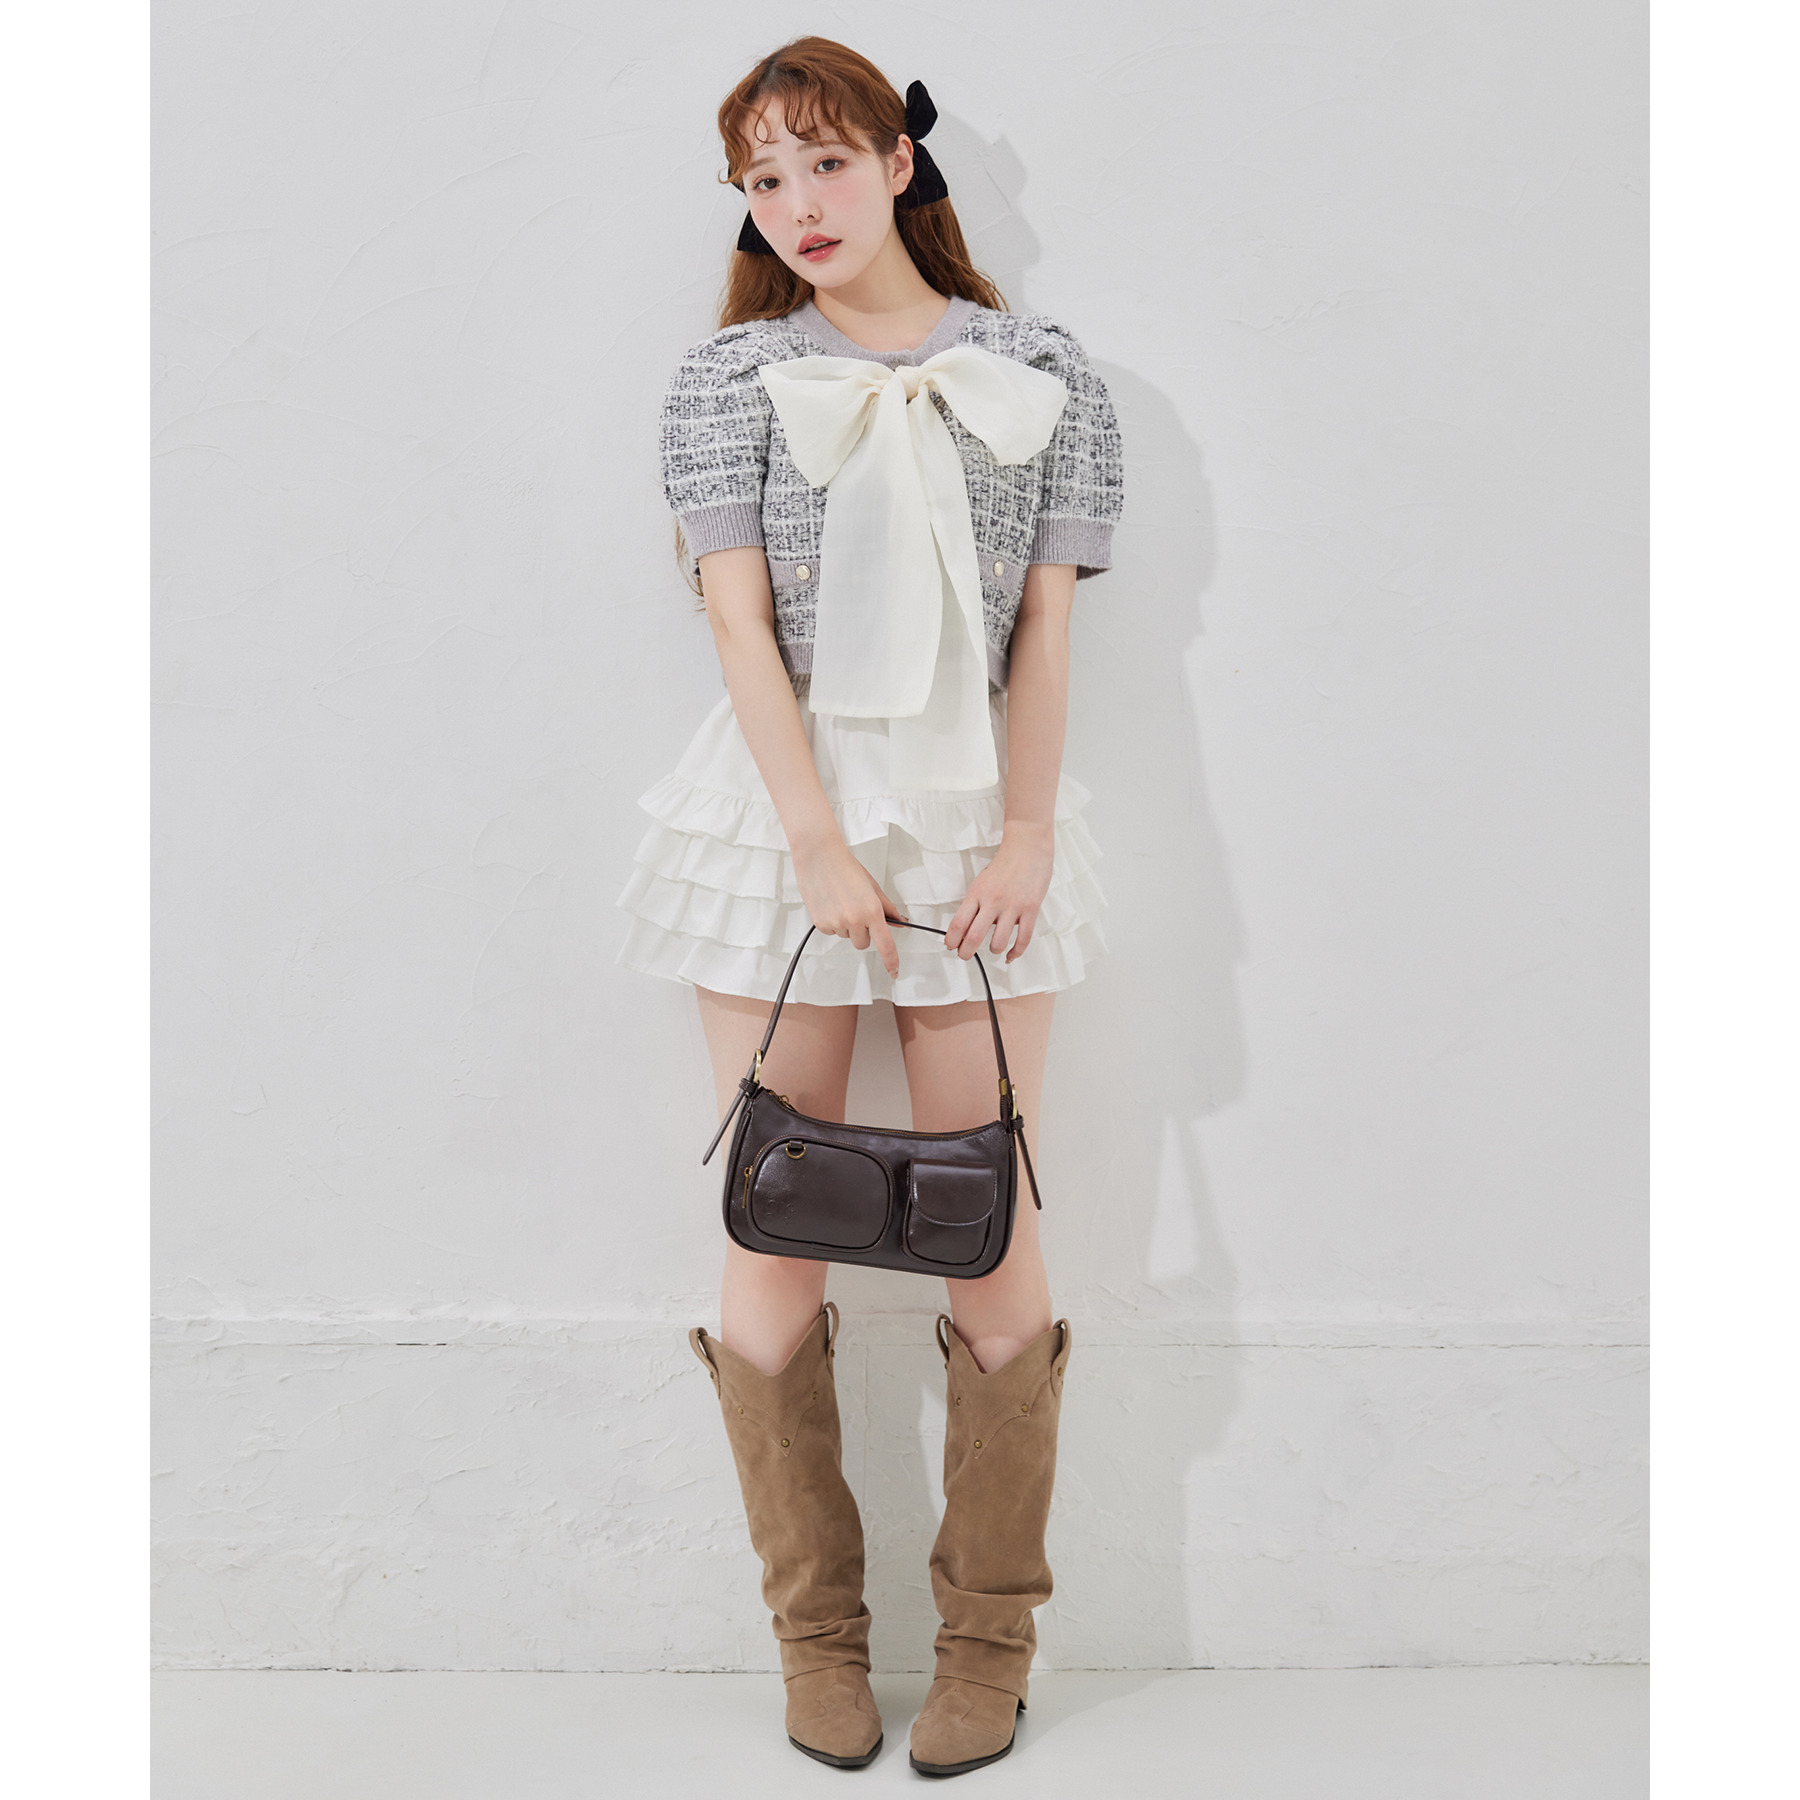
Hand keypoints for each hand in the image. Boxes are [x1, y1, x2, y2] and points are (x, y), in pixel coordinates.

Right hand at [791, 834, 906, 977]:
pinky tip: (830, 904)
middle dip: (863, 933)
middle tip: (857, 911)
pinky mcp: (821, 924)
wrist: (819, 857)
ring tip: (841, 902)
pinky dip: (832, 922)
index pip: (885, 944)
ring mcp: (837, 923)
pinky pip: (832, 932)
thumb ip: (887, 907)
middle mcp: (854, 919)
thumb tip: (899, 921)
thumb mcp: (872, 886)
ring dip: (846, 926)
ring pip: (847, 937)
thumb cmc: (845, 868)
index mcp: (871, 910)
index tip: (894, 970)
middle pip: (863, 944)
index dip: (891, 961)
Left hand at [944, 823, 1054, 962]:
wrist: (1027, 848)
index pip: (958, 923)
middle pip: (974, 937)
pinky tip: (1010, 955)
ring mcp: (1012, 906)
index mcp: (977, 893)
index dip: (951, 939)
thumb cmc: (1005, 864)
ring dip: (993, 950)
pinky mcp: (1030, 909)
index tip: (951, 946)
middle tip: (965, 955)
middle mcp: (993, 901)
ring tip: (993, 948)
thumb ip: (975, 903)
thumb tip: (967, 927)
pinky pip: (1023, 939)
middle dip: (966, 952)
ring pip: (998, 942)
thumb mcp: (982, 882)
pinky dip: (1015, 952)